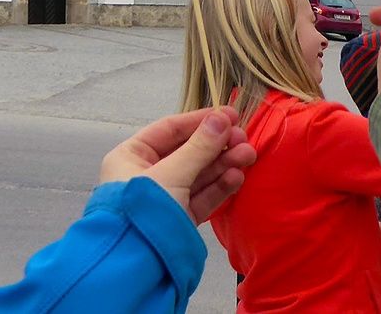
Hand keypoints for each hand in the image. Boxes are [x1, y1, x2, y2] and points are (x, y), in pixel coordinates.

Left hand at [101, 107, 256, 223]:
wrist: (135, 266)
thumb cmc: (144, 210)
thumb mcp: (171, 174)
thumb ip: (200, 147)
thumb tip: (223, 119)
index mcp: (131, 156)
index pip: (170, 130)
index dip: (201, 121)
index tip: (230, 114)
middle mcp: (146, 174)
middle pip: (188, 152)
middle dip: (218, 145)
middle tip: (244, 139)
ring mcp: (165, 198)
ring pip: (199, 175)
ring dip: (224, 164)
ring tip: (249, 156)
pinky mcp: (180, 218)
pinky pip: (202, 197)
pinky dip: (220, 187)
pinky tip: (237, 177)